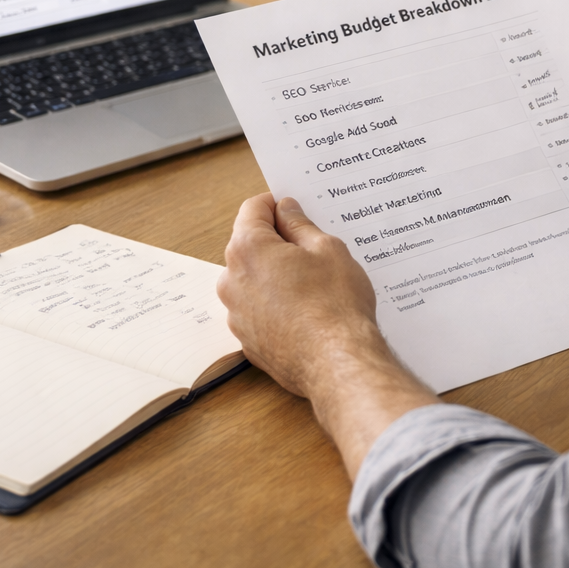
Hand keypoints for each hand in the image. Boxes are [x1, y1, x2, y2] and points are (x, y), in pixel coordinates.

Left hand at [217, 194, 437, 476]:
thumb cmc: (336, 304)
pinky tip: (306, 310)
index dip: (276, 203)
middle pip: (249, 245)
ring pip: (253, 279)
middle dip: (277, 240)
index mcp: (248, 249)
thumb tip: (286, 210)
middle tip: (312, 246)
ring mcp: (236, 314)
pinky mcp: (246, 340)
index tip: (296, 208)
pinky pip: (258, 309)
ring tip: (313, 282)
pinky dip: (275, 304)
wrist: (337, 364)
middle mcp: (231, 280)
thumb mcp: (327, 249)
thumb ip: (300, 225)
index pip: (253, 208)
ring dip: (275, 274)